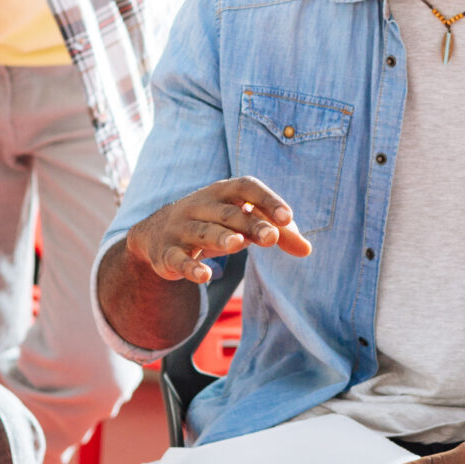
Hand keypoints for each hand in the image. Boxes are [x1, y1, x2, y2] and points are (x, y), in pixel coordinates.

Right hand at [128, 175, 314, 283]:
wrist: (157, 234)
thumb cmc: (213, 224)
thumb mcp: (242, 223)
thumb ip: (276, 233)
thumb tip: (308, 249)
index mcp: (222, 192)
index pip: (246, 187)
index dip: (267, 200)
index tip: (288, 217)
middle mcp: (200, 206)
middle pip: (228, 213)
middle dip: (250, 224)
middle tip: (272, 237)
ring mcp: (181, 229)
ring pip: (203, 232)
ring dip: (221, 238)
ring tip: (238, 244)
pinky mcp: (167, 254)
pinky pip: (179, 260)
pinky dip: (191, 268)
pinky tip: (205, 276)